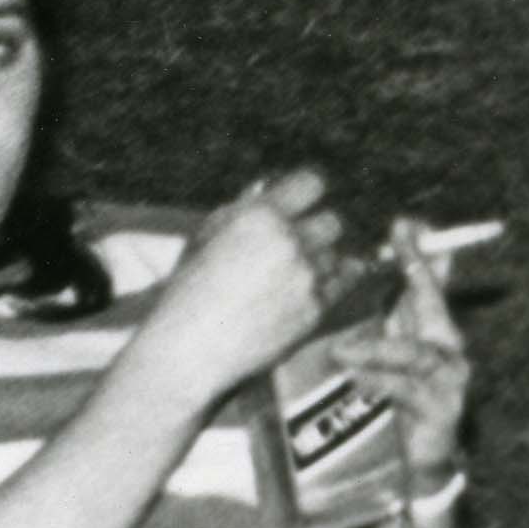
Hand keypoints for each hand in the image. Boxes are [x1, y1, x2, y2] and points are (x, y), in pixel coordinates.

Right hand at [143, 167, 343, 397]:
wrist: (191, 345)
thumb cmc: (188, 289)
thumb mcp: (207, 235)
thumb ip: (242, 210)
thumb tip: (268, 190)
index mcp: (260, 215)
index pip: (312, 183)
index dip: (308, 191)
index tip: (304, 200)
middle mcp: (290, 241)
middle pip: (334, 221)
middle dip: (317, 229)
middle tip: (299, 242)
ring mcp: (307, 277)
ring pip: (338, 255)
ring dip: (322, 260)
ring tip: (295, 273)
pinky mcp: (316, 309)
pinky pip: (340, 286)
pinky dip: (328, 285)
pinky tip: (306, 289)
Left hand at [317, 227, 473, 481]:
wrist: (419, 456)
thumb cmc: (401, 394)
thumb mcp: (390, 345)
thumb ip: (387, 309)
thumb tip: (369, 261)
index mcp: (430, 326)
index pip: (430, 280)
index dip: (421, 251)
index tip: (407, 223)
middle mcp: (446, 346)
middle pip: (434, 304)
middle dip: (418, 274)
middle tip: (397, 251)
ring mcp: (449, 380)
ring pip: (416, 354)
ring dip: (379, 347)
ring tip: (342, 349)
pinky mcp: (441, 412)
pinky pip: (408, 393)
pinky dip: (381, 384)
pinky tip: (356, 378)